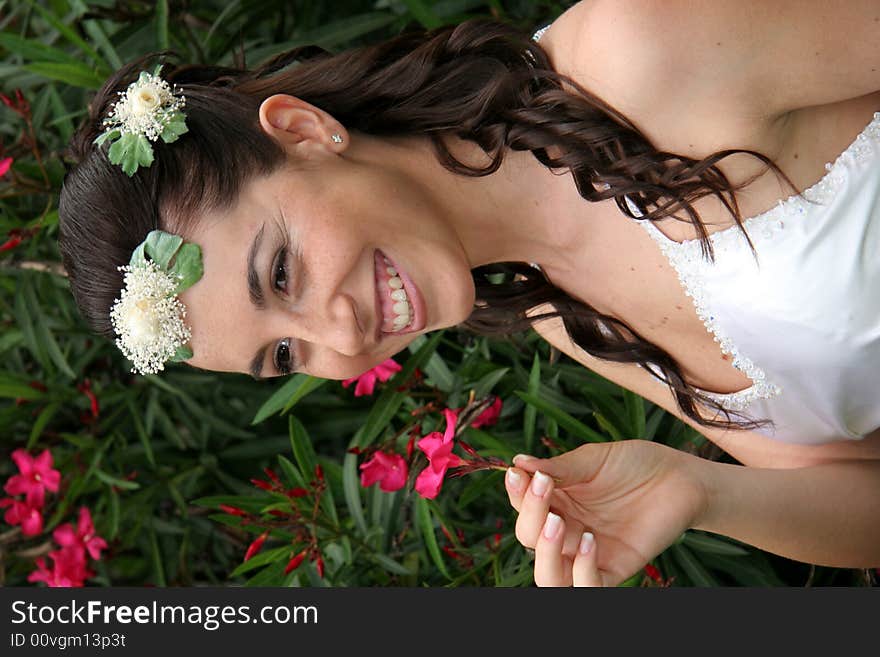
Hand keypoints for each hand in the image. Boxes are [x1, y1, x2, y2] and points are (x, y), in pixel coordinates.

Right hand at [505, 439, 708, 585]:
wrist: (680, 478)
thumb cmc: (635, 464)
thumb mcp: (594, 460)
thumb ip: (560, 468)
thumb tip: (519, 463)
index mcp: (556, 501)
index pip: (522, 505)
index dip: (516, 492)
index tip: (520, 474)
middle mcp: (566, 529)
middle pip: (528, 536)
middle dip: (529, 514)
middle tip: (543, 488)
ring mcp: (587, 552)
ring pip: (548, 575)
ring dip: (544, 552)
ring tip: (556, 523)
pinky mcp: (614, 568)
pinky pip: (588, 586)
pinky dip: (583, 571)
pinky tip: (591, 540)